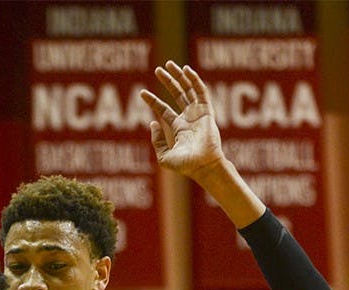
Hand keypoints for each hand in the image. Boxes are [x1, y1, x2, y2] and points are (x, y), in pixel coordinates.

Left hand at [139, 61, 224, 178]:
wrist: (203, 166)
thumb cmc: (186, 165)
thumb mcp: (164, 156)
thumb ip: (157, 141)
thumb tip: (152, 124)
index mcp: (178, 128)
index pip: (164, 110)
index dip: (153, 101)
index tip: (141, 93)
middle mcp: (188, 118)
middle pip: (177, 94)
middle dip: (168, 81)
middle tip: (158, 69)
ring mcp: (198, 113)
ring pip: (188, 89)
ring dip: (179, 77)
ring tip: (168, 65)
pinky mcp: (207, 111)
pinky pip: (201, 91)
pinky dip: (194, 80)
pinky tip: (186, 70)